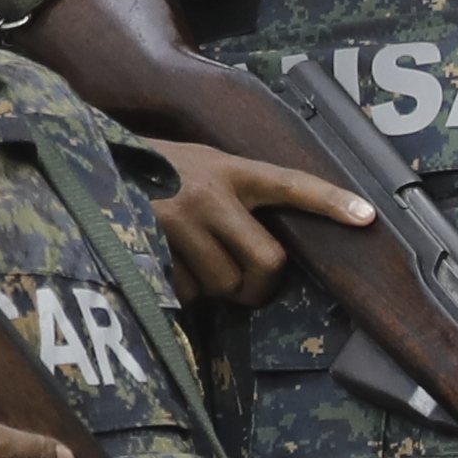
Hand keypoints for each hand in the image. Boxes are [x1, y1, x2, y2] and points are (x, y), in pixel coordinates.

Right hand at [141, 138, 373, 305]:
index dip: (330, 202)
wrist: (90, 165)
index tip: (367, 217)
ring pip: (226, 284)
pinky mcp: (151, 247)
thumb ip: (239, 194)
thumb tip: (271, 256)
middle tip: (246, 281)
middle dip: (259, 283)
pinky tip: (167, 262)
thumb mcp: (203, 165)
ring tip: (193, 260)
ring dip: (217, 287)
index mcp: (229, 170)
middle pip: (267, 262)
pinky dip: (184, 290)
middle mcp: (210, 195)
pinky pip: (187, 292)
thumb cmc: (159, 172)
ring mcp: (179, 223)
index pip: (289, 184)